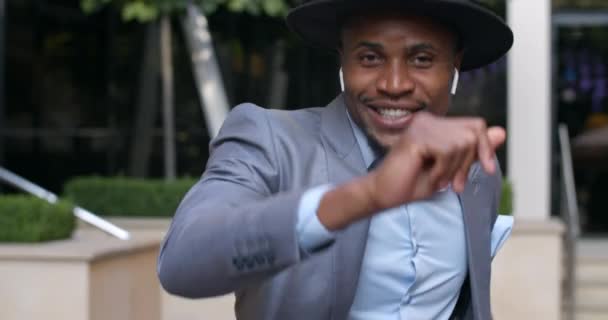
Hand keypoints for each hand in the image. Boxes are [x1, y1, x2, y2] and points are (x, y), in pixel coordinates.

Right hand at [364, 112, 505, 210]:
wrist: (384, 194)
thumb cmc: (413, 183)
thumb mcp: (452, 168)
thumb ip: (473, 151)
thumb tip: (502, 132)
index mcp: (436, 124)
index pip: (476, 125)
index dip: (485, 148)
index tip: (487, 170)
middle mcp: (428, 119)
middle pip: (473, 132)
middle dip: (469, 162)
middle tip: (455, 184)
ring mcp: (421, 126)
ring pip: (462, 143)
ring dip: (454, 169)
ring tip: (439, 180)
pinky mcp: (416, 137)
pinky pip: (446, 151)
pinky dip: (443, 170)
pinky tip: (430, 178)